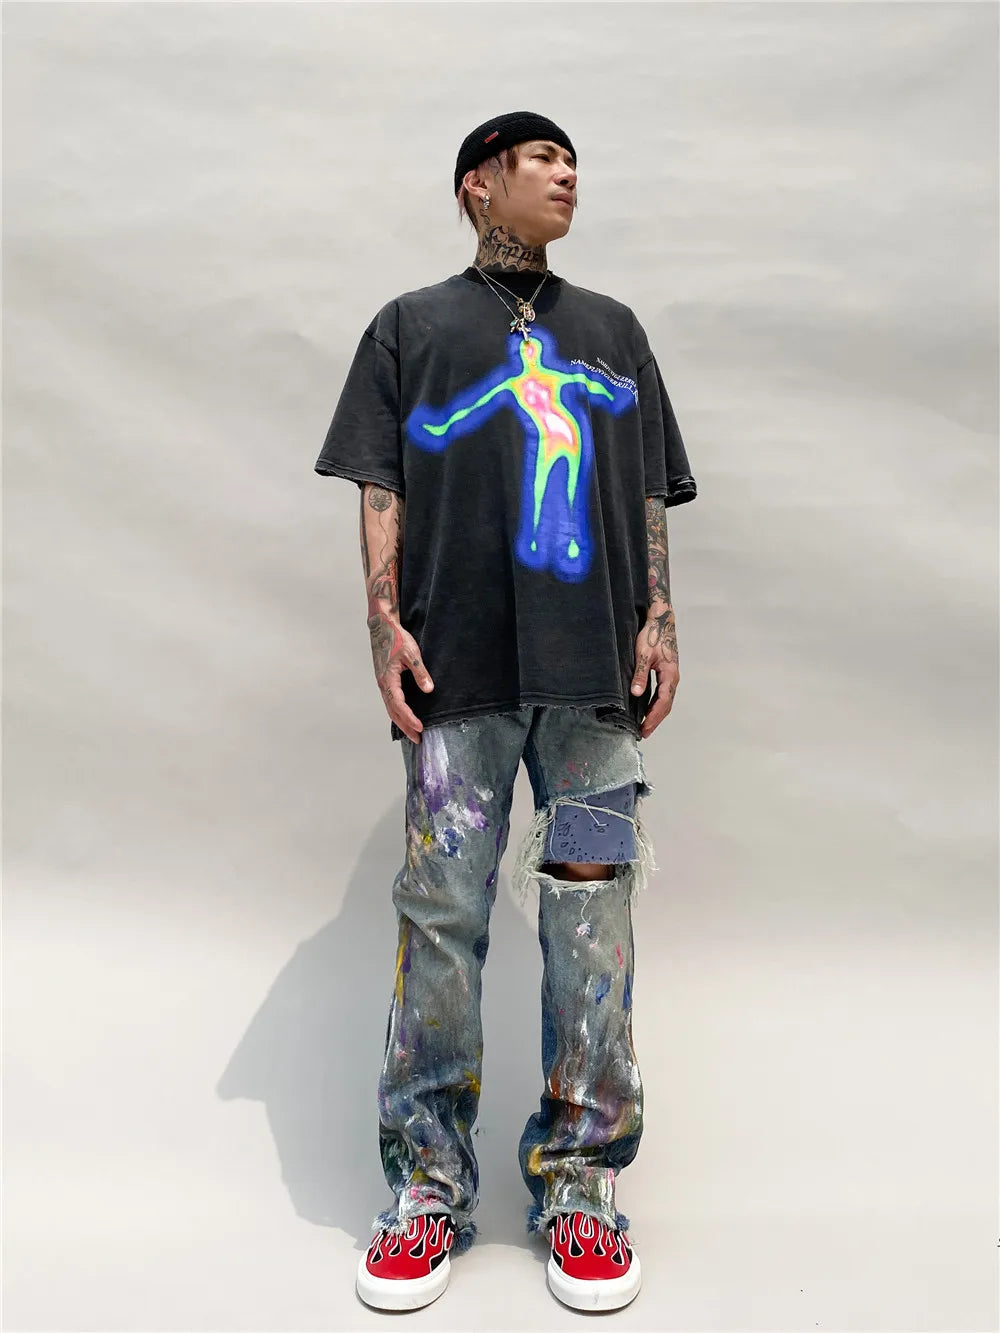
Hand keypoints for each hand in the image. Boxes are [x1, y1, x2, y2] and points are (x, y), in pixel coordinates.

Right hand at [368, 615, 433, 743]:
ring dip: (401, 721)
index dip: (410, 718)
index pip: (399, 705)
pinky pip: (390, 701)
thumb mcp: (412, 654)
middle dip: (405, 727)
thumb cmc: (396, 638)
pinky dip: (398, 712)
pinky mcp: (384, 680)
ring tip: (413, 732)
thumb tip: (429, 690)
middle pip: (393, 712)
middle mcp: (383, 684)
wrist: (381, 627)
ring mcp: (382, 683)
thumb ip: (420, 673)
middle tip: (417, 739)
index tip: (420, 728)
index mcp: (388, 680)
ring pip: (391, 708)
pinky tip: (405, 716)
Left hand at [630, 608, 678, 738]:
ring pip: (666, 701)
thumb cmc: (652, 635)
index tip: (644, 728)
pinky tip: (647, 709)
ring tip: (645, 725)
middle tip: (644, 733)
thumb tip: (636, 693)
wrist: (661, 621)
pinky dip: (656, 705)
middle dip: (655, 720)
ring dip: (656, 714)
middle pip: (666, 705)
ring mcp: (671, 676)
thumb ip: (641, 674)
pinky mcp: (667, 674)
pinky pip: (663, 694)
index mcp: (670, 675)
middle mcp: (673, 678)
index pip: (663, 702)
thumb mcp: (643, 655)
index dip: (654, 717)